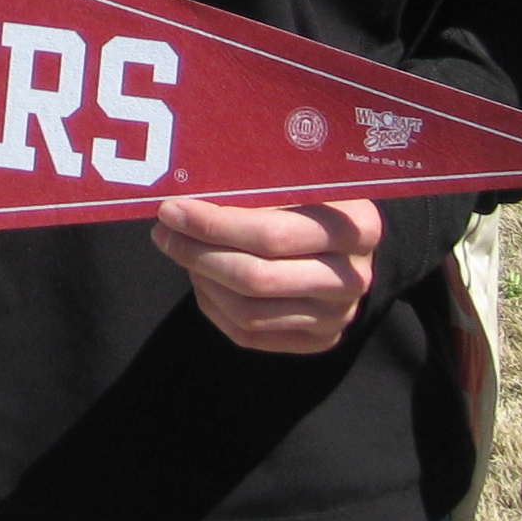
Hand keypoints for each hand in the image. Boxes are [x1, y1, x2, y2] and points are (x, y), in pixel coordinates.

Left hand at [151, 197, 380, 353]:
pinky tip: (200, 278)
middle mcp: (353, 277)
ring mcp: (337, 315)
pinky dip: (213, 306)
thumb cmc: (314, 201)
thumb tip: (184, 190)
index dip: (214, 225)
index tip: (172, 209)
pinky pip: (250, 335)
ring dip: (202, 279)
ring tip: (180, 250)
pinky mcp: (318, 340)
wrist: (350, 246)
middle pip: (256, 277)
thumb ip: (256, 185)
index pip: (271, 233)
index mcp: (357, 228)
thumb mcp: (299, 180)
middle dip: (198, 253)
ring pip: (249, 311)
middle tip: (164, 232)